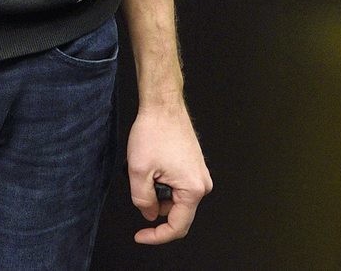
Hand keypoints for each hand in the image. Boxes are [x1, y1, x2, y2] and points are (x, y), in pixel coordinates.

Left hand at [127, 104, 211, 243]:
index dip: (156, 235)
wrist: (162, 105)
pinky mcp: (193, 167)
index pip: (177, 227)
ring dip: (156, 192)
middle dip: (154, 206)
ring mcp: (199, 175)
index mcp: (193, 189)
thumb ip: (142, 199)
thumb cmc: (154, 131)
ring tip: (145, 169)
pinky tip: (152, 165)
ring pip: (174, 198)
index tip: (140, 236)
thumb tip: (148, 213)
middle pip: (176, 212)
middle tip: (138, 185)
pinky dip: (161, 182)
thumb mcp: (139, 170)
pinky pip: (177, 185)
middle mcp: (202, 184)